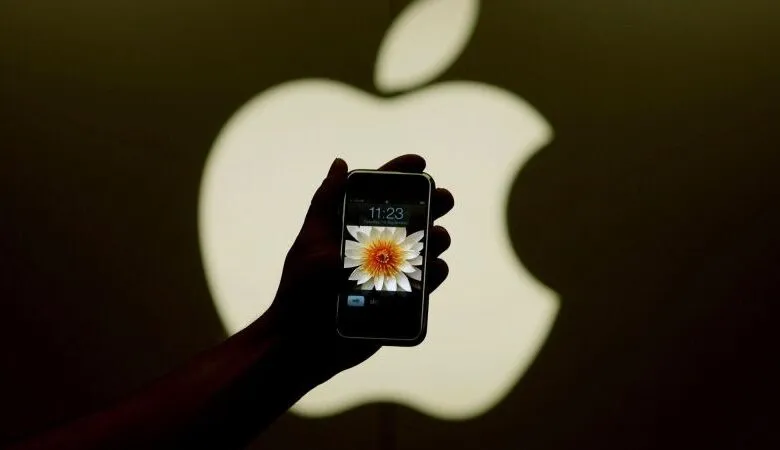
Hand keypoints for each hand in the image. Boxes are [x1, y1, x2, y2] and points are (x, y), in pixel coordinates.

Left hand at [266, 154, 453, 381]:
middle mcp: (373, 248)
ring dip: (435, 238)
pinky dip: (435, 274)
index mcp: (351, 229)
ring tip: (437, 236)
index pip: (378, 194)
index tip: (420, 163)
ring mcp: (388, 274)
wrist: (302, 344)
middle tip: (443, 199)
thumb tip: (340, 164)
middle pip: (410, 219)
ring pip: (423, 250)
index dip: (400, 175)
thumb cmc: (300, 292)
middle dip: (430, 204)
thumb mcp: (311, 243)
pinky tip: (437, 267)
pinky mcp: (398, 301)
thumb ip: (326, 204)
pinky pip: (425, 284)